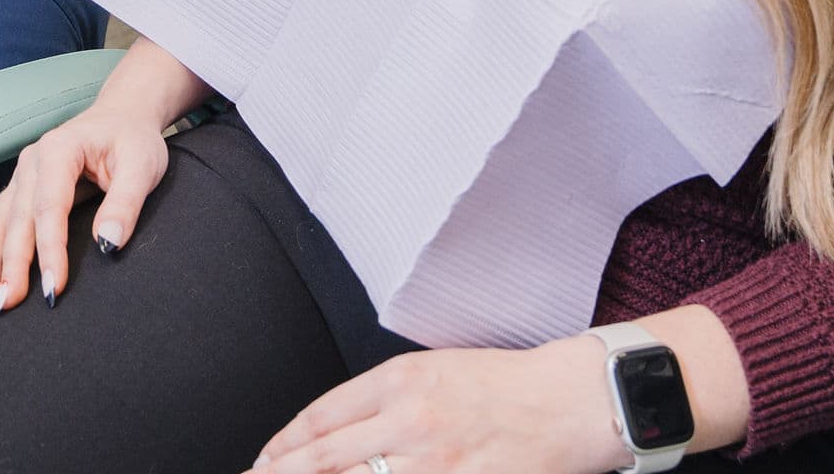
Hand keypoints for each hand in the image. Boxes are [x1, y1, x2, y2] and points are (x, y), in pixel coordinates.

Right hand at [0, 99, 169, 313]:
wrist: (120, 116)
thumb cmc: (132, 140)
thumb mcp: (143, 166)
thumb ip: (125, 204)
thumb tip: (107, 244)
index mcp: (59, 150)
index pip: (50, 208)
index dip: (50, 251)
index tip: (54, 290)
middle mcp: (31, 162)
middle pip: (16, 220)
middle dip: (8, 265)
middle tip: (3, 305)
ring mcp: (21, 176)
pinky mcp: (20, 191)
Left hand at [250, 341, 618, 473]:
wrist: (568, 401)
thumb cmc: (505, 383)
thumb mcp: (433, 371)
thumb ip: (382, 398)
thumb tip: (332, 433)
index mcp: (400, 379)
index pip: (320, 417)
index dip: (282, 446)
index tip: (265, 460)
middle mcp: (410, 420)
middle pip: (324, 458)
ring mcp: (434, 461)